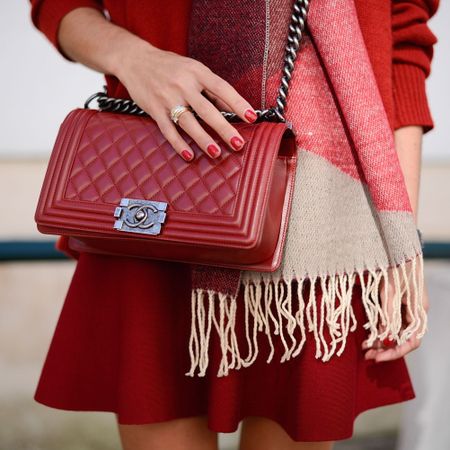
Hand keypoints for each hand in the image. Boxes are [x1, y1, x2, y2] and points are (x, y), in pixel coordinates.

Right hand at [116, 43, 257, 160]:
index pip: (222, 88)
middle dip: (224, 128)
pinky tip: (189, 156)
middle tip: (238, 143)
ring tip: (216, 153)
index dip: (238, 103)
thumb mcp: (193, 70)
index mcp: (197, 71)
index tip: (252, 117)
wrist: (135, 60)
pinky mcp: (154, 109)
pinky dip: (179, 144)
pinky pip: (168, 130)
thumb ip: (211, 89)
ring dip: (203, 139)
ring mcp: (167, 97)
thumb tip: (232, 110)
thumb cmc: (170, 67)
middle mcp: (183, 84)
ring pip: (189, 122)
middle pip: (207, 109)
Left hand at [362, 260, 428, 361]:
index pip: (412, 341)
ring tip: (364, 347)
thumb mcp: (390, 292)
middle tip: (367, 356)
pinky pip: (388, 322)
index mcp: (418, 311)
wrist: (397, 249)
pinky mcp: (394, 303)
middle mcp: (413, 313)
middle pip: (402, 339)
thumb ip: (388, 316)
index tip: (378, 357)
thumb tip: (385, 339)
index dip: (395, 352)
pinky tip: (367, 334)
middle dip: (385, 349)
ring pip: (394, 332)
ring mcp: (404, 308)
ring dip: (380, 340)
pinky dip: (378, 329)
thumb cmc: (396, 267)